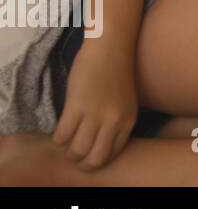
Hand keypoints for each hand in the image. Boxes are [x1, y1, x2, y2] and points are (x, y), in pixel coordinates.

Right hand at [52, 39, 138, 170]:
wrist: (111, 47)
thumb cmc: (116, 72)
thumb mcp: (126, 101)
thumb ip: (117, 121)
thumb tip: (100, 141)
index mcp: (128, 121)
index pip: (111, 154)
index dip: (96, 157)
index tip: (88, 151)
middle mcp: (114, 121)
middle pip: (94, 160)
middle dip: (82, 161)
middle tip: (74, 151)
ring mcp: (95, 114)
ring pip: (77, 151)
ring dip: (68, 151)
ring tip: (66, 141)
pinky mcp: (76, 106)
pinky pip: (62, 136)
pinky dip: (57, 138)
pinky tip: (60, 129)